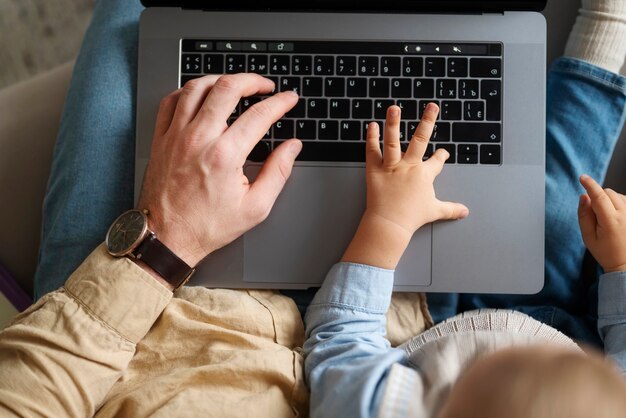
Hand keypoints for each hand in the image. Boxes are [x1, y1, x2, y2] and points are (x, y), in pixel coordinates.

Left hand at [137, 74, 301, 266]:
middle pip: (227, 88)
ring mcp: (176, 136)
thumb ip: (278, 172)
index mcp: (225, 156)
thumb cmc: (207, 226)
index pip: (259, 115)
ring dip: (221, 79)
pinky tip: (202, 95)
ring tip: (236, 84)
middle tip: (265, 86)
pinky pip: (172, 100)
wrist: (168, 237)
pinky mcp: (161, 139)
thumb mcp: (255, 207)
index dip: (280, 102)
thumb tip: (292, 147)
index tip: (289, 99)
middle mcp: (199, 139)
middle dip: (252, 80)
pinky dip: (189, 91)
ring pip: (197, 87)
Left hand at [341, 104, 468, 268]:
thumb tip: (465, 212)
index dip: (441, 156)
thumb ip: (451, 209)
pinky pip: (372, 150)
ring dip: (393, 123)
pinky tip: (372, 125)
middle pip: (420, 139)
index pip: (436, 162)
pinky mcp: (375, 170)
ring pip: (393, 140)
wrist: (391, 223)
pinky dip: (371, 137)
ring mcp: (392, 166)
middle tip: (432, 106)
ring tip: (394, 108)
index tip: (443, 152)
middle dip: (428, 121)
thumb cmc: (412, 218)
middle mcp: (409, 166)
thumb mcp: (435, 211)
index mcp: (424, 174)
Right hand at [578, 174, 625, 272]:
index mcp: (611, 222)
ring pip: (617, 195)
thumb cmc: (606, 251)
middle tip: (595, 213)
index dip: (590, 185)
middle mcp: (625, 215)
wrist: (625, 263)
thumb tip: (584, 197)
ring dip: (608, 200)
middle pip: (608, 193)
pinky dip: (617, 202)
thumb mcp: (587, 236)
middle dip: (598, 196)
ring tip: (606, 217)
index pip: (599, 197)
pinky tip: (615, 216)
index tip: (583, 178)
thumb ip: (584, 215)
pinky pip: (624, 199)